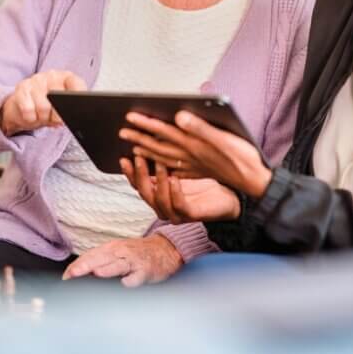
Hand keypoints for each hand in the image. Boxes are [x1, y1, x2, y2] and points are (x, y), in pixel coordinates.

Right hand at [0, 70, 85, 134]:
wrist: (22, 108)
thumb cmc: (47, 108)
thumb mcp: (61, 109)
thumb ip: (69, 109)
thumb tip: (71, 117)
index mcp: (67, 78)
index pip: (77, 84)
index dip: (77, 98)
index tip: (74, 111)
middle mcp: (52, 75)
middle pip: (59, 99)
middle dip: (57, 116)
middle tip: (53, 119)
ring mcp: (36, 79)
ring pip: (43, 107)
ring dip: (42, 118)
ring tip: (41, 116)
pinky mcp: (22, 87)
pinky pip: (28, 109)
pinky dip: (30, 118)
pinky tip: (31, 114)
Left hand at [62, 234, 182, 287]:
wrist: (165, 249)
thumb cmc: (136, 253)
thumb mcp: (117, 252)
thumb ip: (99, 260)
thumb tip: (76, 272)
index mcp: (111, 248)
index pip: (90, 256)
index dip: (76, 266)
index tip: (65, 277)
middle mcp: (121, 252)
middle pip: (100, 258)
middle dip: (85, 266)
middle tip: (71, 276)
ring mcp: (133, 261)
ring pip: (118, 265)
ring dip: (107, 269)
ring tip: (96, 273)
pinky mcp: (145, 271)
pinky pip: (136, 277)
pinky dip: (130, 280)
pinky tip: (125, 283)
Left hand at [119, 111, 271, 198]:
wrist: (255, 182)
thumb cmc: (243, 158)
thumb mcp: (225, 139)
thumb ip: (200, 127)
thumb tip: (179, 116)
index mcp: (194, 145)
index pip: (165, 131)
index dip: (147, 123)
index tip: (130, 116)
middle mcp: (190, 156)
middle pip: (160, 146)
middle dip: (140, 138)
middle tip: (122, 131)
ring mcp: (194, 166)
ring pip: (165, 158)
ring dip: (148, 152)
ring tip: (133, 148)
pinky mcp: (201, 171)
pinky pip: (175, 169)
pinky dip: (163, 165)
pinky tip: (159, 165)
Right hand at [122, 155, 240, 222]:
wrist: (228, 197)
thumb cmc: (203, 181)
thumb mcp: (180, 166)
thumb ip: (164, 158)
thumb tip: (148, 139)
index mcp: (159, 195)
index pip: (138, 185)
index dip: (130, 173)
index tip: (124, 159)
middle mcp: (164, 207)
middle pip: (145, 194)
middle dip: (140, 175)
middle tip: (138, 158)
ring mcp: (177, 213)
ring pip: (160, 201)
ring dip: (158, 182)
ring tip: (160, 164)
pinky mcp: (192, 215)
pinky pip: (179, 206)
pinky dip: (175, 192)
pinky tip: (175, 179)